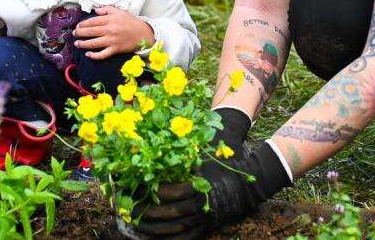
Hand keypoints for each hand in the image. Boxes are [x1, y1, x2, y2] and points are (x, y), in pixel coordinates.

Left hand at [73, 6, 154, 59]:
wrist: (143, 33)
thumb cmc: (131, 22)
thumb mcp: (120, 11)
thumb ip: (107, 9)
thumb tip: (95, 11)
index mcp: (110, 19)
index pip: (92, 21)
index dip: (83, 24)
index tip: (78, 26)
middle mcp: (110, 30)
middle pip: (91, 32)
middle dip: (80, 33)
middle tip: (74, 34)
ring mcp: (112, 41)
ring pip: (94, 43)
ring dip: (83, 44)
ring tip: (77, 43)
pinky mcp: (115, 49)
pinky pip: (103, 54)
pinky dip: (94, 55)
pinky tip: (88, 54)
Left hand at [135, 109, 290, 236]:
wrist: (246, 186)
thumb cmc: (222, 167)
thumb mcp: (203, 157)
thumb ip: (183, 154)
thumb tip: (158, 143)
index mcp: (198, 185)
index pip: (170, 191)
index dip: (150, 191)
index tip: (134, 188)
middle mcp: (200, 205)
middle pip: (169, 212)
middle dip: (147, 212)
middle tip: (128, 208)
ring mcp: (203, 219)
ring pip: (175, 228)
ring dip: (153, 228)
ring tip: (135, 224)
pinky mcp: (205, 228)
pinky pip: (185, 238)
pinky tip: (152, 238)